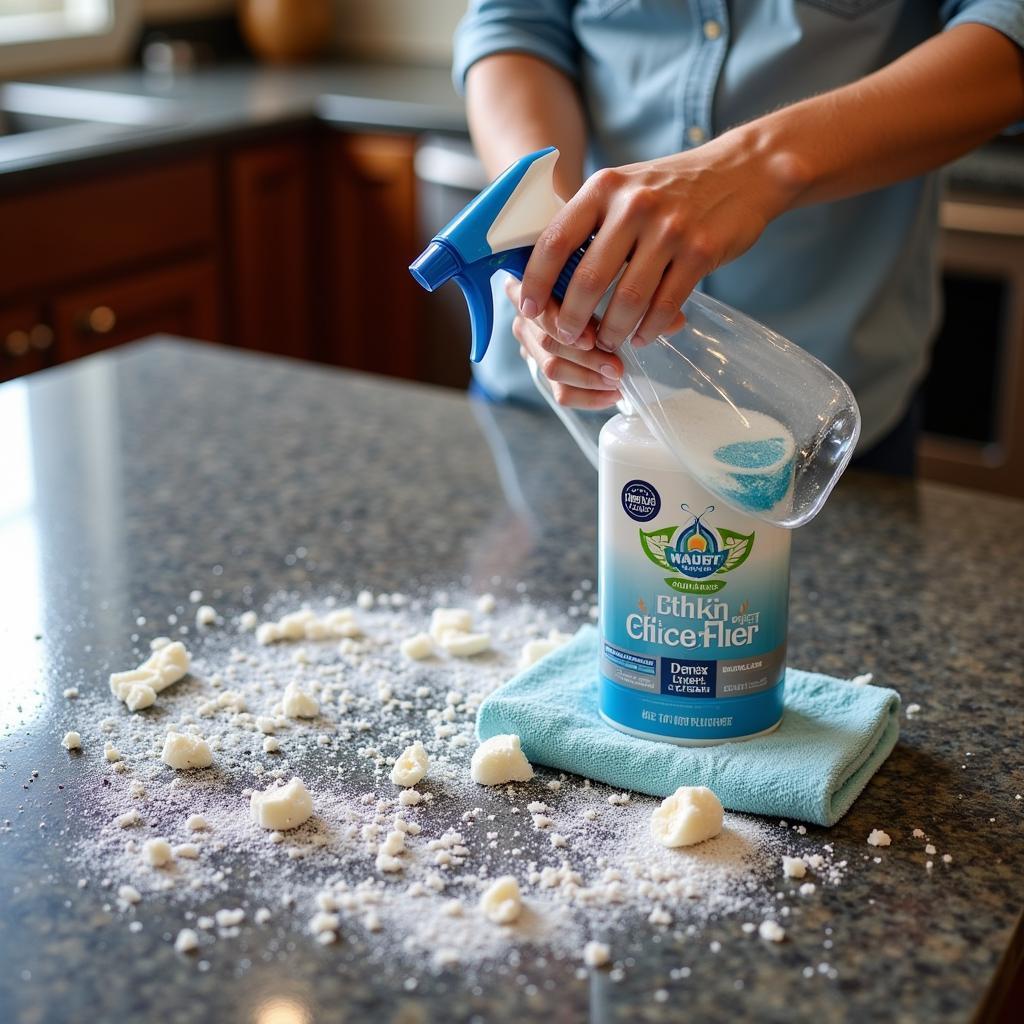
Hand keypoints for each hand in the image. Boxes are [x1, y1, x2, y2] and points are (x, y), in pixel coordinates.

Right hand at [504, 278, 622, 409]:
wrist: (586, 306)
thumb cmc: (589, 283)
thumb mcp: (583, 276)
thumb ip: (587, 282)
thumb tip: (617, 299)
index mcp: (529, 290)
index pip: (537, 310)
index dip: (561, 325)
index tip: (591, 338)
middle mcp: (526, 320)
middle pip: (548, 344)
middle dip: (586, 358)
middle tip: (615, 366)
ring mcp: (533, 349)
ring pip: (553, 370)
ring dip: (588, 378)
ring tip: (616, 379)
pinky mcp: (545, 376)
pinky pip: (561, 393)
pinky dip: (589, 398)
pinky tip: (611, 395)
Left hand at [517, 136, 791, 349]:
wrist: (743, 171)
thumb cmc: (671, 188)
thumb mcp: (624, 188)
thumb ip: (589, 222)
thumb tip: (547, 275)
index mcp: (604, 188)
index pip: (554, 241)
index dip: (537, 282)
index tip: (530, 309)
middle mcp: (634, 205)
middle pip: (588, 279)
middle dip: (573, 320)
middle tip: (571, 338)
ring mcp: (670, 229)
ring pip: (627, 299)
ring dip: (613, 332)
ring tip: (607, 344)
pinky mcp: (701, 252)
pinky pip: (665, 305)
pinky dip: (649, 329)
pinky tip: (642, 337)